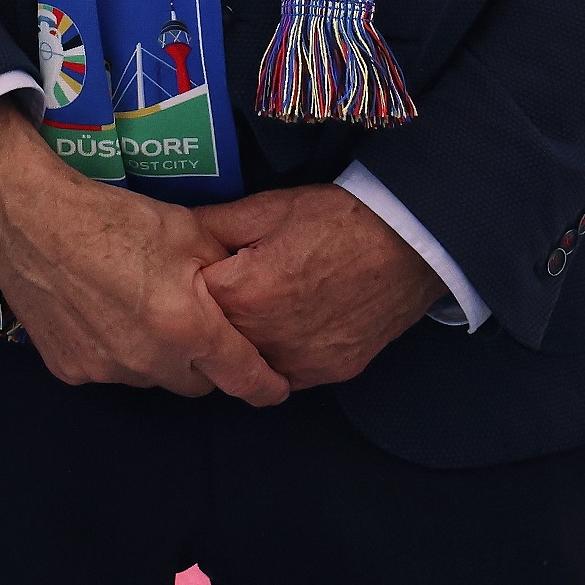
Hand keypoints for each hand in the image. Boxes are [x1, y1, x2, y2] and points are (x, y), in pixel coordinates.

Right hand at [0, 99, 287, 405]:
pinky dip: (113, 351)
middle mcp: (149, 360)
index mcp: (187, 328)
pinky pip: (108, 370)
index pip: (244, 379)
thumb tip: (246, 292)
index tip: (275, 387)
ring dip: (155, 356)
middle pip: (196, 382)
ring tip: (136, 309)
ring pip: (150, 377)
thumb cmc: (110, 217)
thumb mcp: (186, 229)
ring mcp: (106, 370)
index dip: (266, 386)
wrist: (28, 216)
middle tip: (191, 323)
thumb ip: (224, 270)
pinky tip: (98, 313)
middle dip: (203, 362)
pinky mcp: (69, 368)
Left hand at [196, 184, 442, 389]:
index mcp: (244, 294)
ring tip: (255, 308)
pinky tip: (281, 329)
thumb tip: (172, 236)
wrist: (411, 242)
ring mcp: (301, 361)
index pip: (185, 303)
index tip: (195, 272)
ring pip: (247, 364)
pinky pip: (285, 376)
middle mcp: (267, 339)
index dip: (185, 285)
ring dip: (241, 342)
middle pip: (213, 340)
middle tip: (224, 290)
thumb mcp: (266, 208)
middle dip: (208, 317)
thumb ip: (211, 227)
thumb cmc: (335, 218)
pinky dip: (275, 358)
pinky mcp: (330, 372)